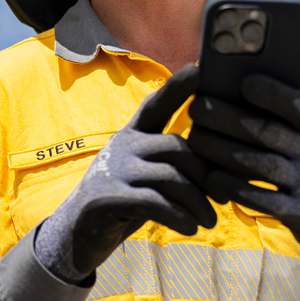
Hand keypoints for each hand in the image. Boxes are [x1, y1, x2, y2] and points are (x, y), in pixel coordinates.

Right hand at [35, 66, 216, 283]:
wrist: (78, 233)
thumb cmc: (124, 202)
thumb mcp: (144, 175)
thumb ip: (170, 162)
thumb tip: (221, 163)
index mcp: (131, 135)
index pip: (156, 105)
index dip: (177, 87)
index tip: (199, 68)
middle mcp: (122, 146)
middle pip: (178, 148)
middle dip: (205, 176)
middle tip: (220, 199)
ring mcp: (114, 170)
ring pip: (172, 178)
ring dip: (197, 203)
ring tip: (208, 221)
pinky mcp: (109, 196)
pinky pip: (157, 202)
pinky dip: (180, 218)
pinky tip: (189, 228)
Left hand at [188, 74, 299, 281]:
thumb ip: (292, 117)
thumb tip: (247, 81)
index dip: (274, 94)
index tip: (243, 83)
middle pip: (269, 133)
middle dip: (228, 118)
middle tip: (197, 108)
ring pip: (261, 165)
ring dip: (223, 150)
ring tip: (196, 138)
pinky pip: (263, 200)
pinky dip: (234, 187)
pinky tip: (210, 177)